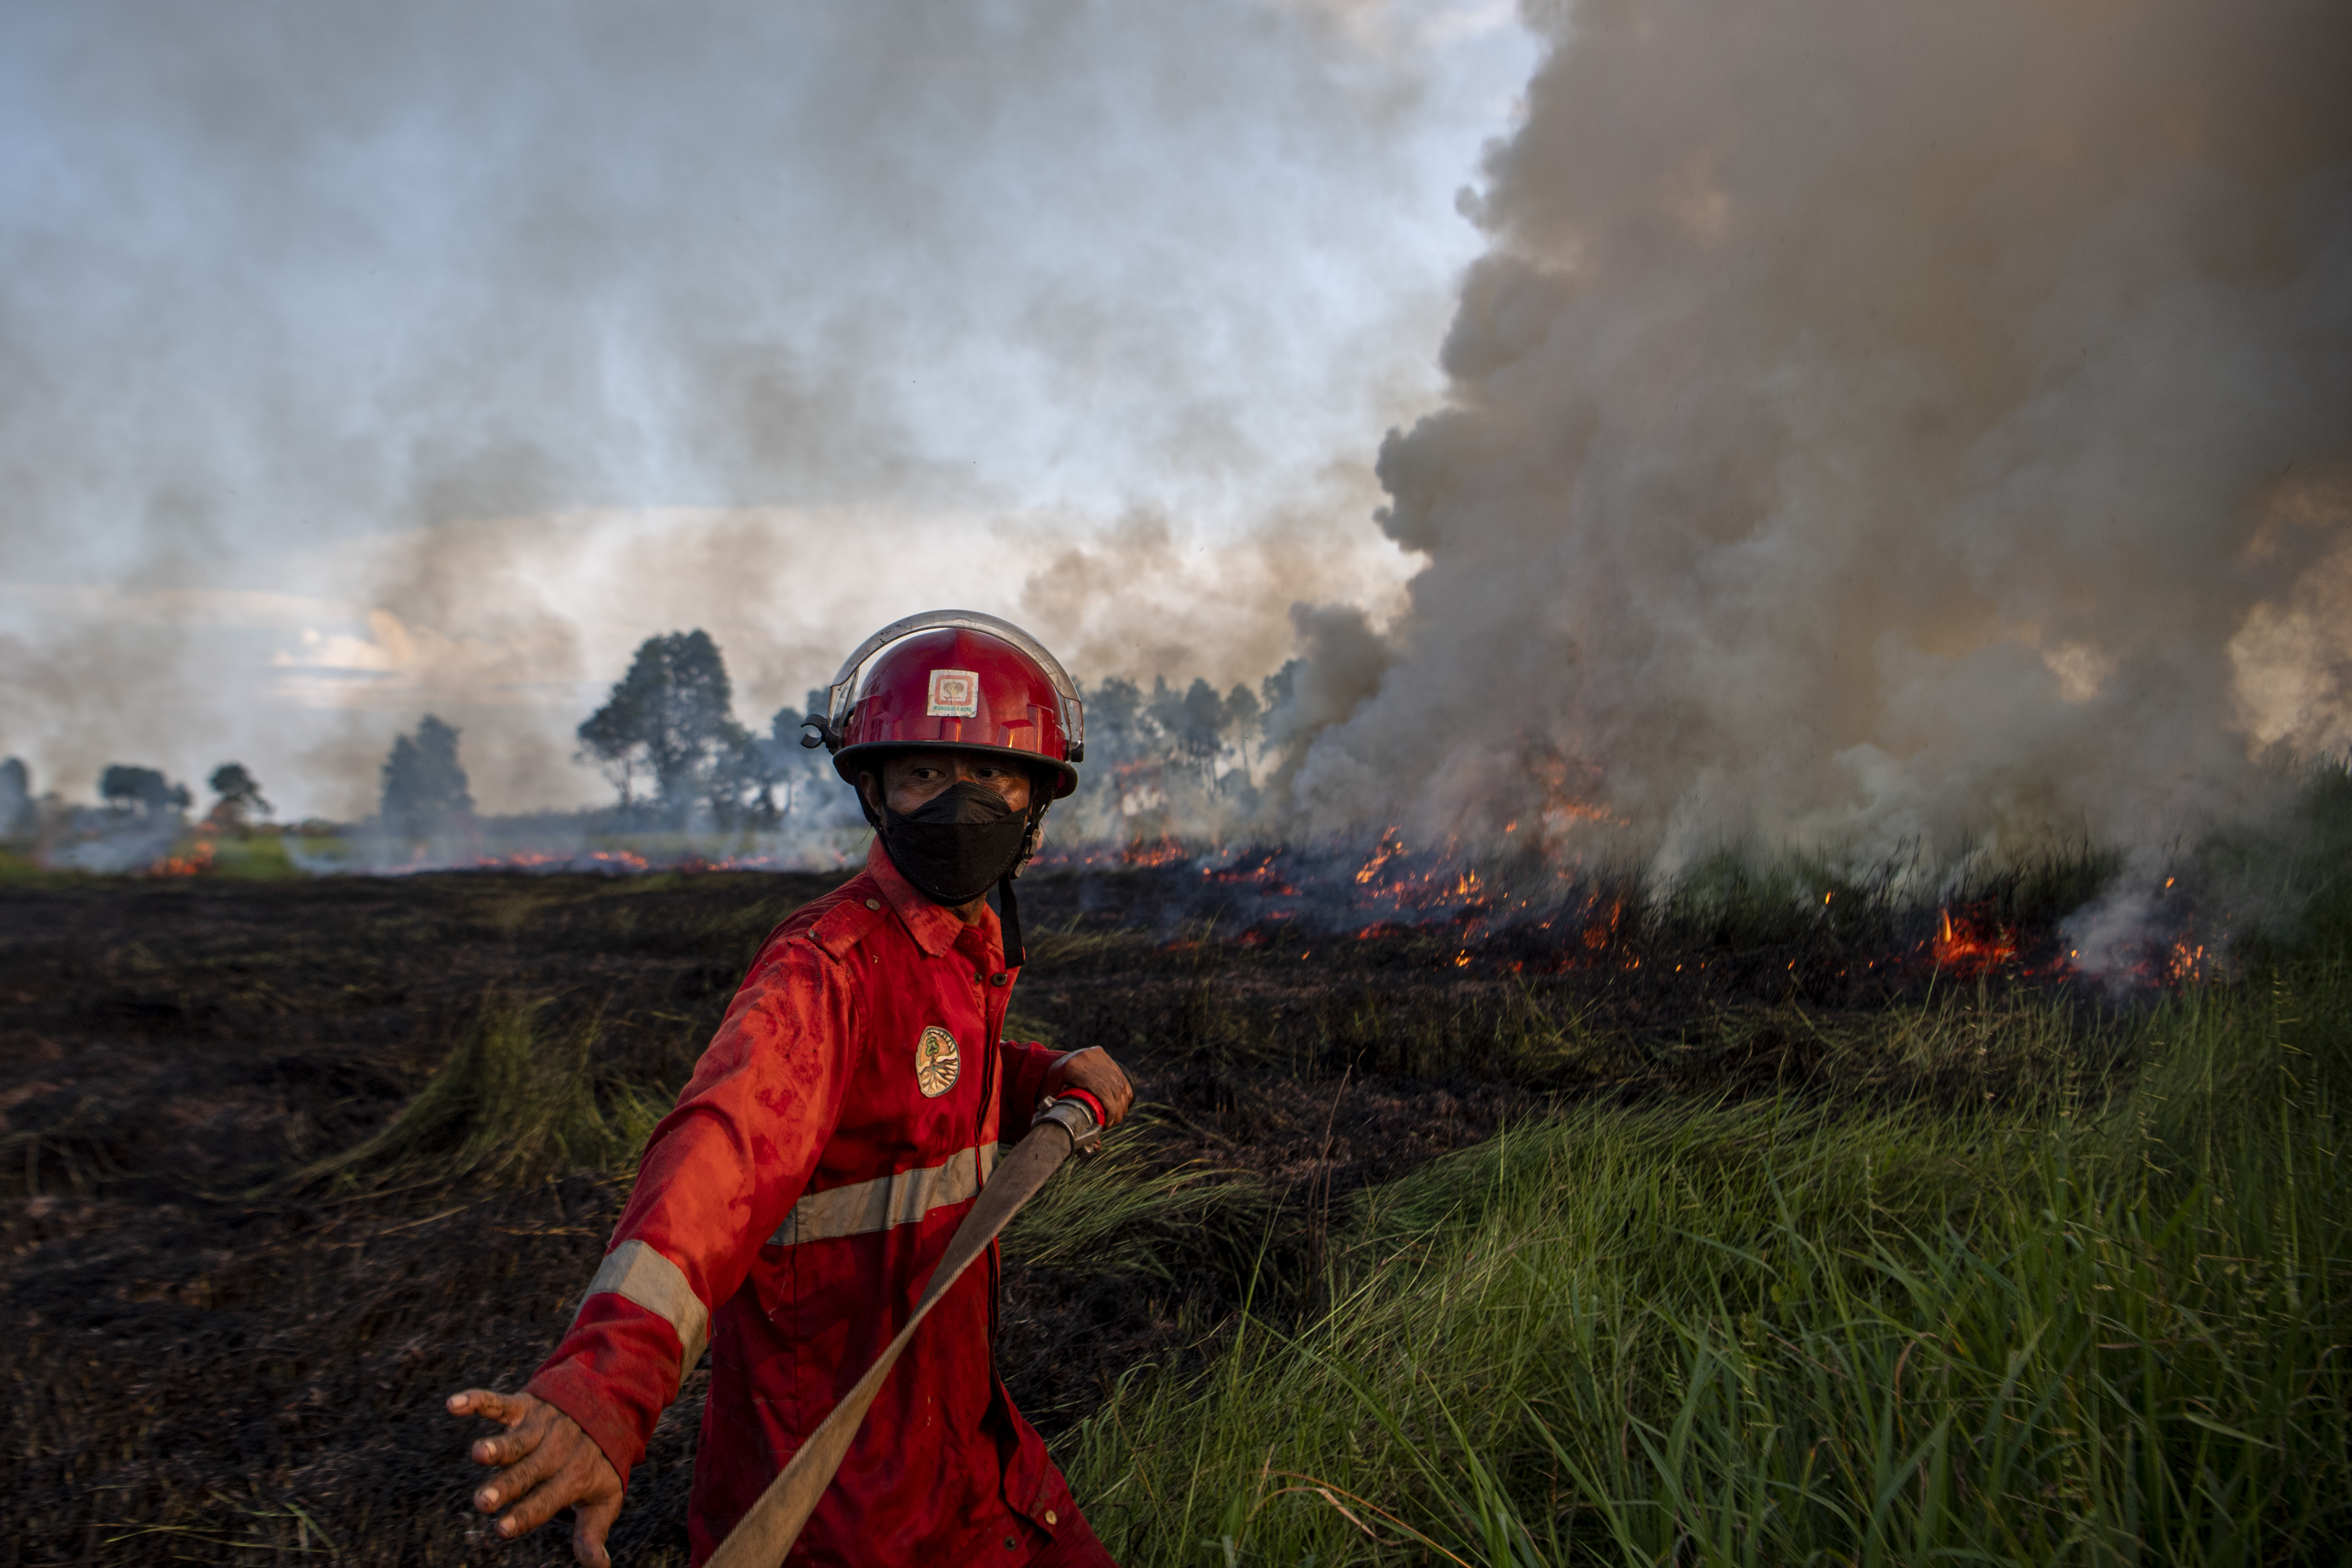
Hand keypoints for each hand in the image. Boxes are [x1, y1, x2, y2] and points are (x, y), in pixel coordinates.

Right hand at [446, 1387, 623, 1565]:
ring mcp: (538, 1428)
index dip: (524, 1515)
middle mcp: (553, 1452)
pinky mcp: (524, 1406)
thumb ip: (593, 1531)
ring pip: (515, 1440)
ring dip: (497, 1446)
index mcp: (570, 1477)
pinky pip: (498, 1403)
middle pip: (526, 1473)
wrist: (607, 1405)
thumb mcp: (604, 1497)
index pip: (545, 1500)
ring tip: (478, 1453)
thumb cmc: (598, 1461)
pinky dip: (476, 1400)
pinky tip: (453, 1405)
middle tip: (483, 1501)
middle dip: (505, 1486)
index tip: (502, 1529)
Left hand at [1043, 1046, 1133, 1128]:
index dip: (1111, 1109)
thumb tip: (1095, 1146)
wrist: (1048, 1066)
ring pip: (1119, 1082)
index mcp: (1074, 1067)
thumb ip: (1073, 1125)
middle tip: (1111, 1124)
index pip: (1102, 1089)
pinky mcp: (1102, 1055)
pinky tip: (1121, 1106)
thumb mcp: (1055, 1105)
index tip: (1107, 1125)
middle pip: (1113, 1087)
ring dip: (1122, 1103)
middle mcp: (1087, 1057)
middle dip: (1117, 1110)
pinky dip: (1124, 1093)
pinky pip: (1120, 1076)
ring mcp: (1096, 1055)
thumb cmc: (1050, 1089)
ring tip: (1115, 1118)